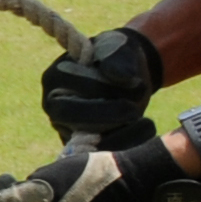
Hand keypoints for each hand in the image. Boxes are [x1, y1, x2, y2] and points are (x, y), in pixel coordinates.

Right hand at [43, 27, 166, 147]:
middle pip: (73, 118)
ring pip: (87, 142)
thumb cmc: (121, 57)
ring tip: (145, 122)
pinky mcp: (85, 145)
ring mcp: (67, 127)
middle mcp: (55, 105)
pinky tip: (144, 133)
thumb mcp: (121, 47)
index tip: (136, 84)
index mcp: (55, 78)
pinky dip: (126, 147)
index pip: (73, 87)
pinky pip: (102, 154)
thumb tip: (120, 78)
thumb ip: (117, 58)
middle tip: (135, 110)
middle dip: (108, 115)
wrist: (129, 74)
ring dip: (120, 134)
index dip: (105, 91)